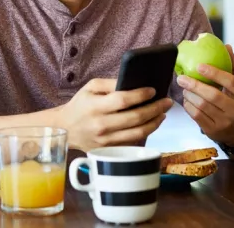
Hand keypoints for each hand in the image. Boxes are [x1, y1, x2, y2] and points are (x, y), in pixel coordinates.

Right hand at [56, 78, 172, 151]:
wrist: (66, 128)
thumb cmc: (80, 104)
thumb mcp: (90, 87)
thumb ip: (110, 83)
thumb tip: (133, 83)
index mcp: (95, 106)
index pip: (123, 100)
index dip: (140, 95)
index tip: (153, 90)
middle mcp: (101, 125)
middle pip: (135, 118)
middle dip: (155, 109)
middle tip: (167, 102)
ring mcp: (106, 140)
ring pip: (138, 133)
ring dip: (155, 122)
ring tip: (163, 113)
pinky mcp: (110, 149)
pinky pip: (133, 141)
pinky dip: (145, 132)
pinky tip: (151, 123)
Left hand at [177, 44, 233, 146]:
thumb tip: (227, 47)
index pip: (231, 82)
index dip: (214, 73)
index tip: (199, 65)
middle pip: (213, 96)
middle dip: (194, 85)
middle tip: (182, 78)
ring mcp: (225, 123)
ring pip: (202, 106)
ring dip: (189, 95)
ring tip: (185, 87)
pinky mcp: (213, 131)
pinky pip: (196, 116)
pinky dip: (188, 105)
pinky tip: (187, 99)